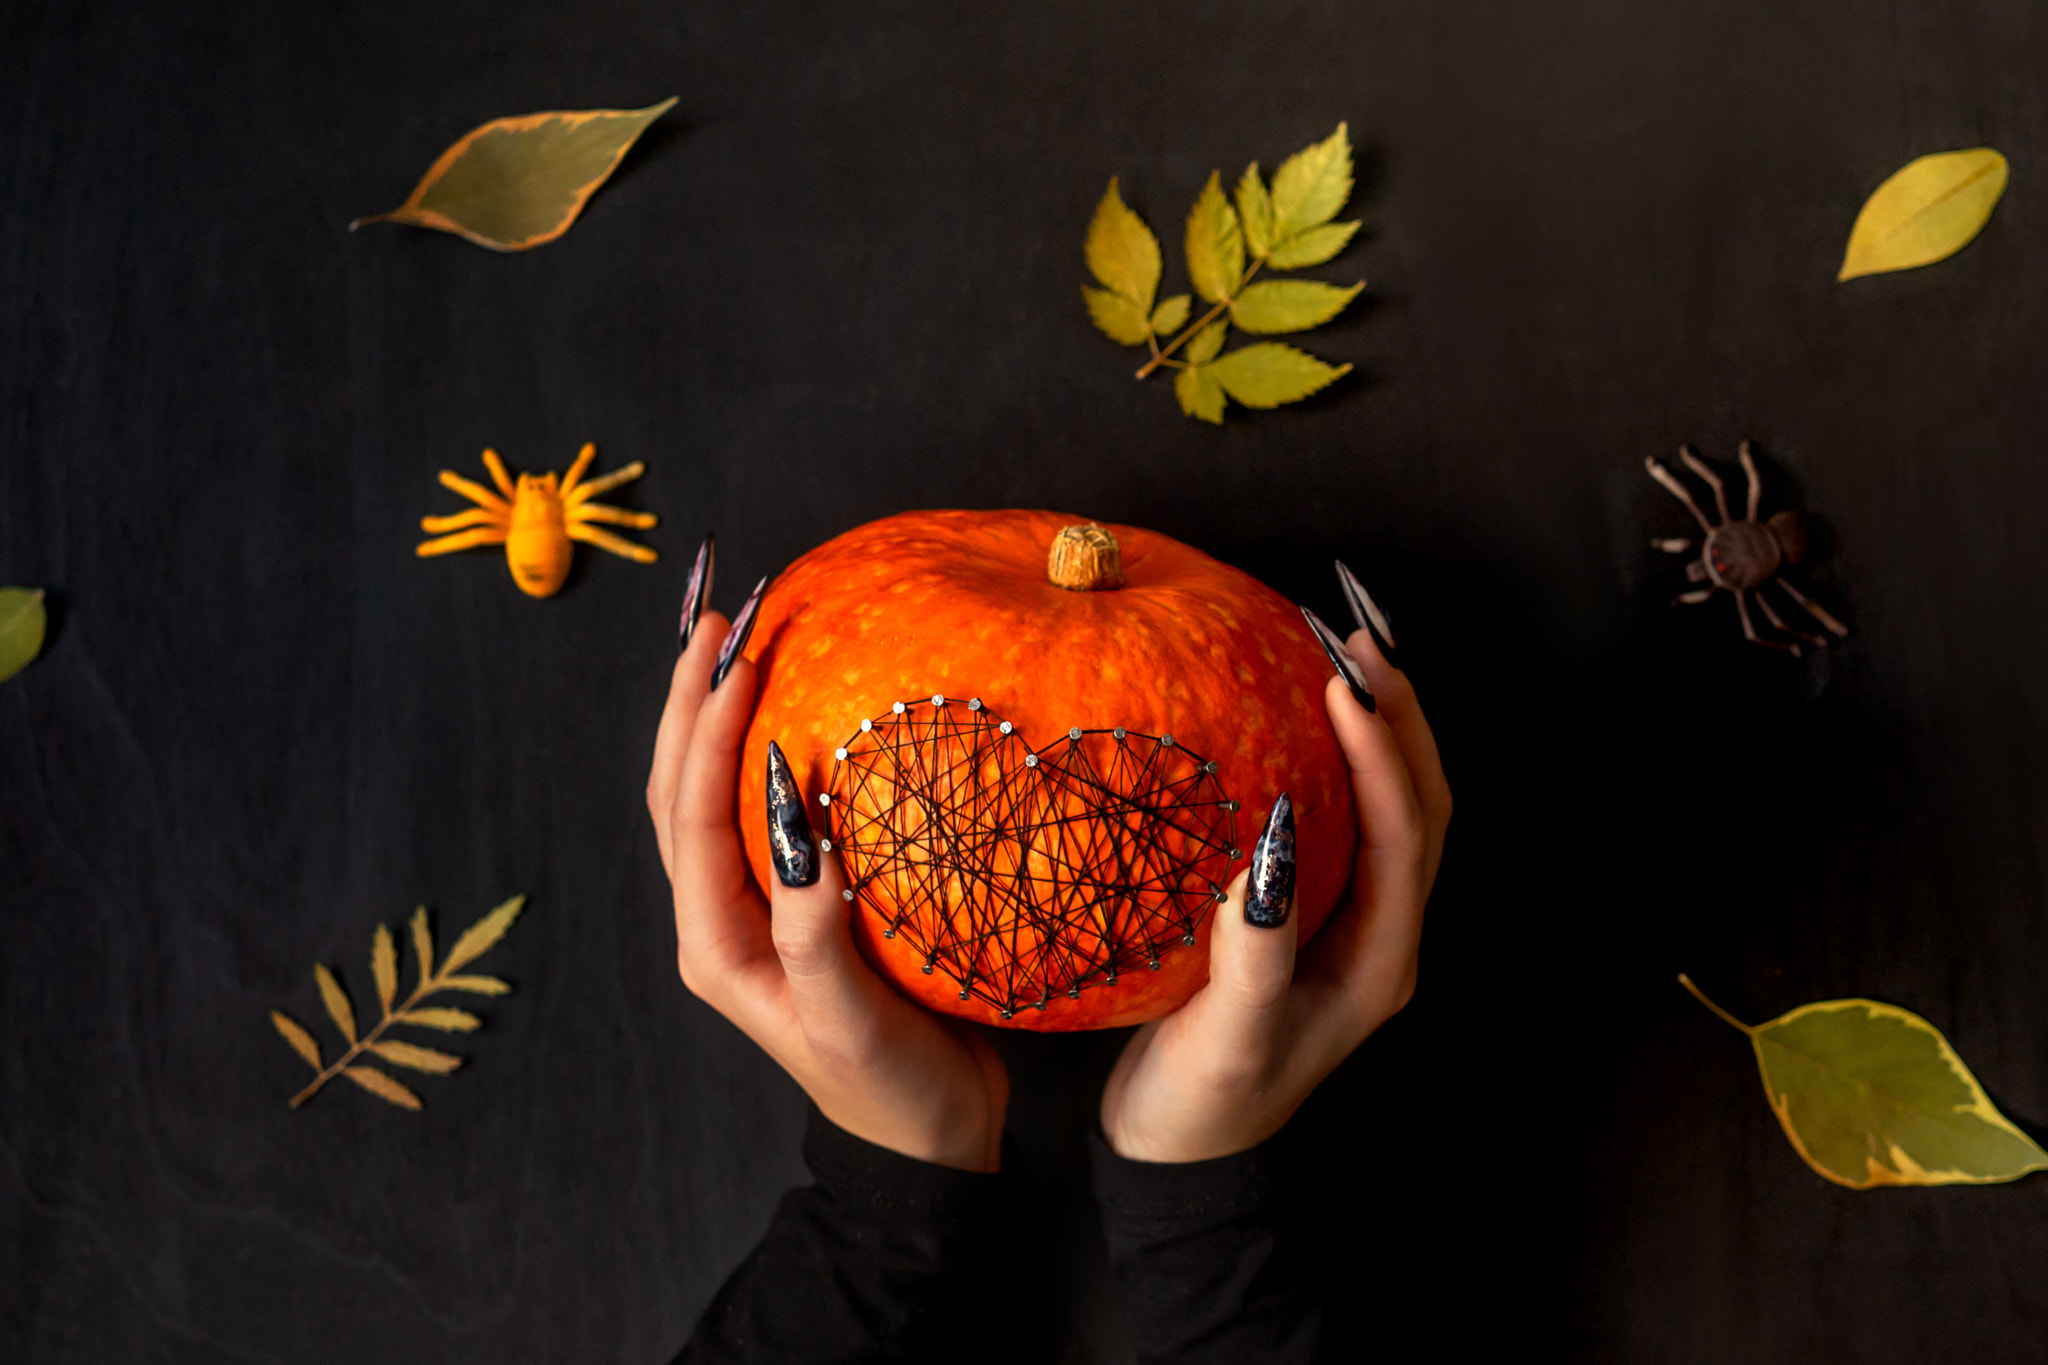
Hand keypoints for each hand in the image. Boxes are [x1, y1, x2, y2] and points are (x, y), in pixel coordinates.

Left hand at [646, 610, 1008, 1171]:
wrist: (927, 1141)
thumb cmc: (889, 1089)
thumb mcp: (849, 1019)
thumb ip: (815, 930)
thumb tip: (800, 828)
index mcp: (714, 944)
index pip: (692, 815)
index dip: (709, 731)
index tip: (739, 660)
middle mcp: (722, 919)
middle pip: (681, 790)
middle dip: (690, 702)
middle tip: (717, 621)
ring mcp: (759, 910)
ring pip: (715, 796)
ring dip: (716, 719)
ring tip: (735, 644)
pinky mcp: (804, 905)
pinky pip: (769, 813)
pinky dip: (768, 754)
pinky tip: (798, 711)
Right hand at [1099, 619, 1449, 1162]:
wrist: (1185, 1158)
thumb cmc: (1207, 1105)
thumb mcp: (1228, 1034)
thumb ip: (1255, 946)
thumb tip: (1270, 840)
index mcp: (1381, 959)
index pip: (1404, 831)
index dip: (1382, 749)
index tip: (1342, 682)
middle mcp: (1383, 935)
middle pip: (1421, 804)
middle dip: (1399, 717)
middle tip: (1355, 639)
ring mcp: (1354, 926)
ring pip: (1392, 808)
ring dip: (1378, 732)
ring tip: (1337, 661)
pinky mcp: (1315, 919)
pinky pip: (1345, 821)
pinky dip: (1335, 763)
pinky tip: (1288, 727)